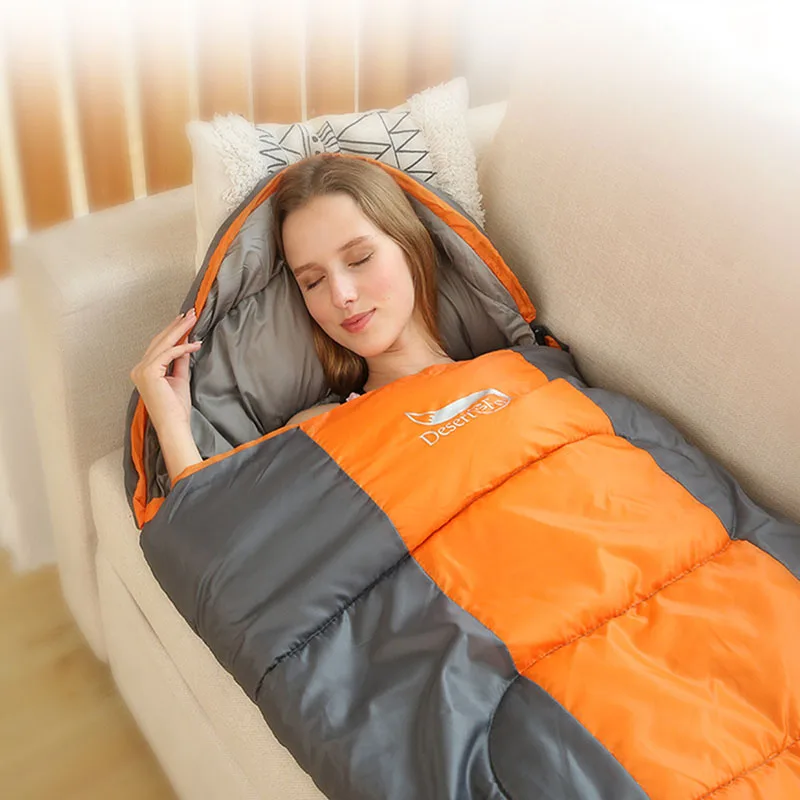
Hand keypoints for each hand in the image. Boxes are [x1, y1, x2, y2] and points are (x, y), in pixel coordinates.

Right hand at [130, 309, 201, 431]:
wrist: (174, 425)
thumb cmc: (176, 407)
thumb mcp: (180, 378)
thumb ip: (180, 361)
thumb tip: (186, 345)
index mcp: (144, 371)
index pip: (159, 346)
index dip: (172, 332)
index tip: (185, 321)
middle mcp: (139, 369)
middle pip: (159, 341)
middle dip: (176, 326)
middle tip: (191, 313)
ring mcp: (141, 370)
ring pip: (163, 344)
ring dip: (180, 330)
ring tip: (194, 319)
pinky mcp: (149, 372)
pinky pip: (168, 354)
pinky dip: (183, 347)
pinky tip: (195, 344)